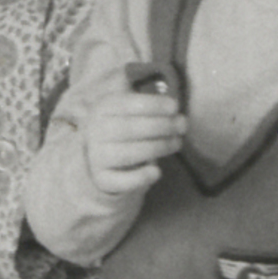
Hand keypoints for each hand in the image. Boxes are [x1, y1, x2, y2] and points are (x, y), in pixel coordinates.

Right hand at [78, 70, 186, 197]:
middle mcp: (94, 131)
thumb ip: (147, 104)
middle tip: (183, 125)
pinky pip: (121, 180)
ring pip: (128, 153)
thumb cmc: (125, 130)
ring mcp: (96, 156)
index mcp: (101, 109)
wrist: (101, 159)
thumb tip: (172, 98)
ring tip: (177, 143)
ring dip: (158, 147)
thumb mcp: (129, 110)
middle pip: (129, 128)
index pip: (126, 103)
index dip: (152, 104)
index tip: (174, 106)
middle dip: (161, 126)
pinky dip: (140, 177)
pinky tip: (157, 171)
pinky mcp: (102, 178)